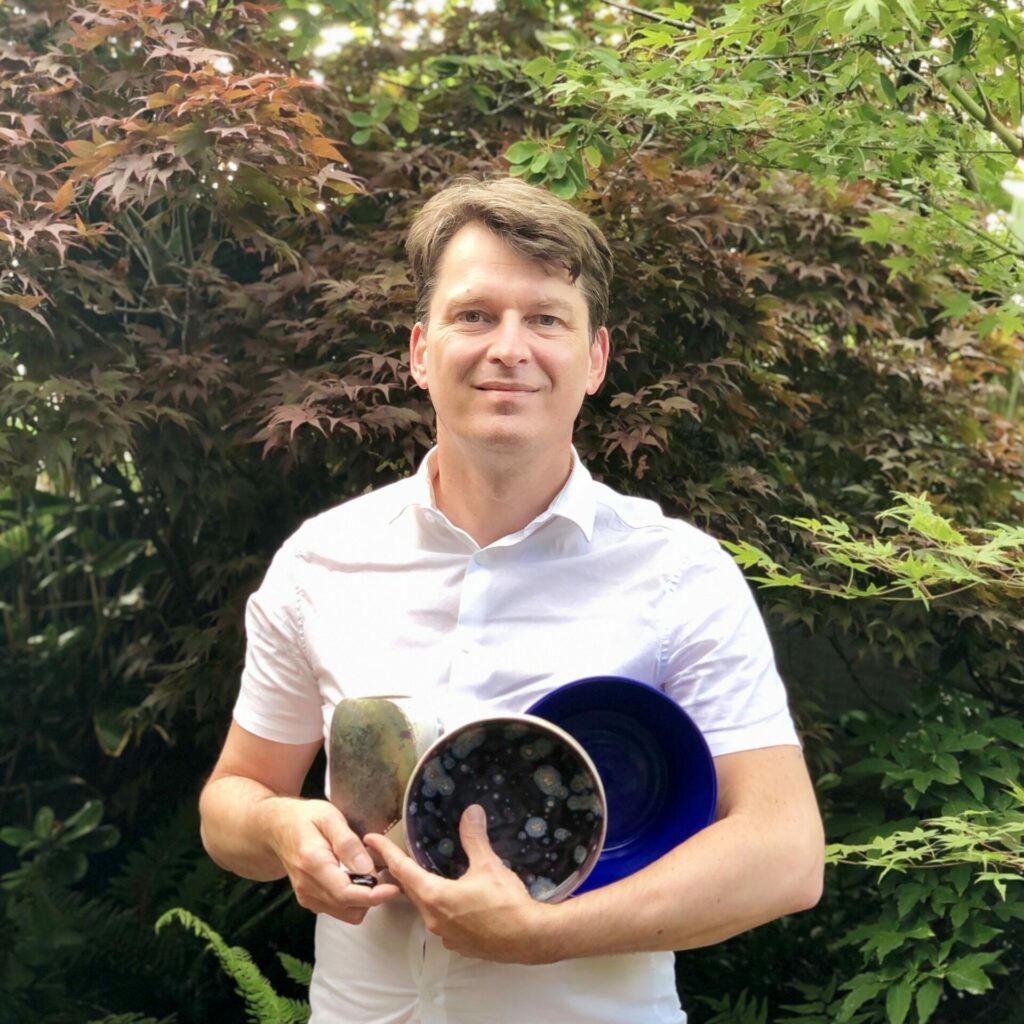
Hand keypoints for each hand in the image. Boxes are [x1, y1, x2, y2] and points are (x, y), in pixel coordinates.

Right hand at [263, 797, 401, 923]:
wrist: (277, 828)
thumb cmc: (305, 818)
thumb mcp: (329, 817)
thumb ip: (347, 842)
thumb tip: (366, 868)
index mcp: (312, 864)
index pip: (345, 894)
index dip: (373, 895)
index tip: (393, 888)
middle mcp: (307, 887)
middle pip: (348, 908)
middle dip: (372, 897)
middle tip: (385, 874)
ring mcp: (307, 896)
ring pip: (345, 913)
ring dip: (364, 900)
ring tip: (371, 874)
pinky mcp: (309, 900)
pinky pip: (338, 910)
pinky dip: (353, 900)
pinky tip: (357, 878)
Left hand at [365, 804, 554, 962]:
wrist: (529, 939)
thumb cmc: (507, 903)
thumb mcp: (489, 865)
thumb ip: (474, 838)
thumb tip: (471, 811)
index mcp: (435, 896)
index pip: (402, 869)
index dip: (386, 852)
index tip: (370, 839)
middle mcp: (432, 918)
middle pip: (410, 889)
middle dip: (400, 871)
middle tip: (390, 855)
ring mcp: (444, 935)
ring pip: (425, 906)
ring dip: (421, 890)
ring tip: (421, 874)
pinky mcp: (458, 944)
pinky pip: (441, 920)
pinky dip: (439, 906)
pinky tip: (451, 899)